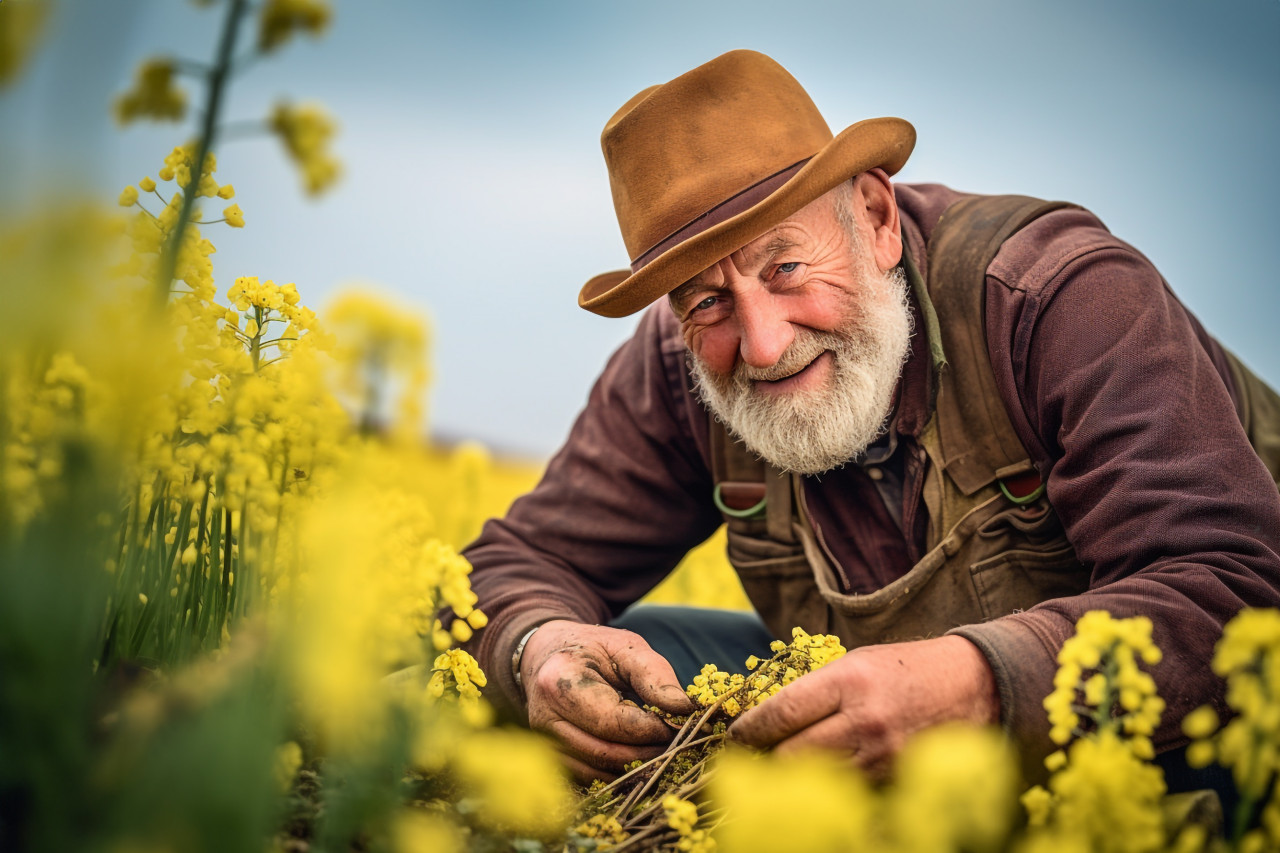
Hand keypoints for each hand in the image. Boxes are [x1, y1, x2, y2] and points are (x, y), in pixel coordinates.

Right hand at [520, 620, 696, 782]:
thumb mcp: (626, 647)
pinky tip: (639, 754)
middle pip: (606, 753)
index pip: (613, 722)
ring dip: (637, 766)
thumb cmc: (592, 650)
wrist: (548, 655)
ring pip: (599, 772)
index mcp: (559, 682)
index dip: (652, 729)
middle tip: (678, 741)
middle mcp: (545, 717)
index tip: (680, 724)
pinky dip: (620, 772)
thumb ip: (655, 675)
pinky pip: (590, 777)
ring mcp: (543, 743)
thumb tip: (684, 709)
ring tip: (661, 747)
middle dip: (649, 752)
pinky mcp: (550, 758)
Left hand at [728, 635, 999, 778]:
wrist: (973, 686)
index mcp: (849, 681)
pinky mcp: (898, 782)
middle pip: (792, 756)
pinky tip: (821, 781)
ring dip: (794, 779)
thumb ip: (814, 691)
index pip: (782, 713)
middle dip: (765, 760)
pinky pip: (849, 793)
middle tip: (750, 759)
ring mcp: (883, 757)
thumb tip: (763, 719)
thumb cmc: (904, 670)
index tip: (735, 736)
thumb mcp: (856, 663)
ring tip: (780, 769)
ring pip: (818, 782)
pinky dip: (831, 789)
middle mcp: (865, 721)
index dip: (749, 730)